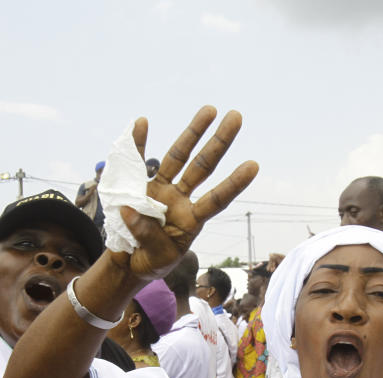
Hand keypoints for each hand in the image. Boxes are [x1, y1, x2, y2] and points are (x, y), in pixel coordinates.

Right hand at [111, 106, 258, 280]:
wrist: (129, 262)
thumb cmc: (150, 263)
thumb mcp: (155, 258)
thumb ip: (147, 236)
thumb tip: (131, 210)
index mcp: (192, 220)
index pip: (216, 200)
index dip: (234, 184)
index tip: (254, 166)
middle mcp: (181, 199)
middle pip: (203, 167)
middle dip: (220, 142)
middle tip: (237, 116)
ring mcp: (162, 190)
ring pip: (179, 157)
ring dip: (193, 132)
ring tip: (211, 109)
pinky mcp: (139, 186)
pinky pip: (137, 161)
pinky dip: (138, 143)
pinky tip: (142, 122)